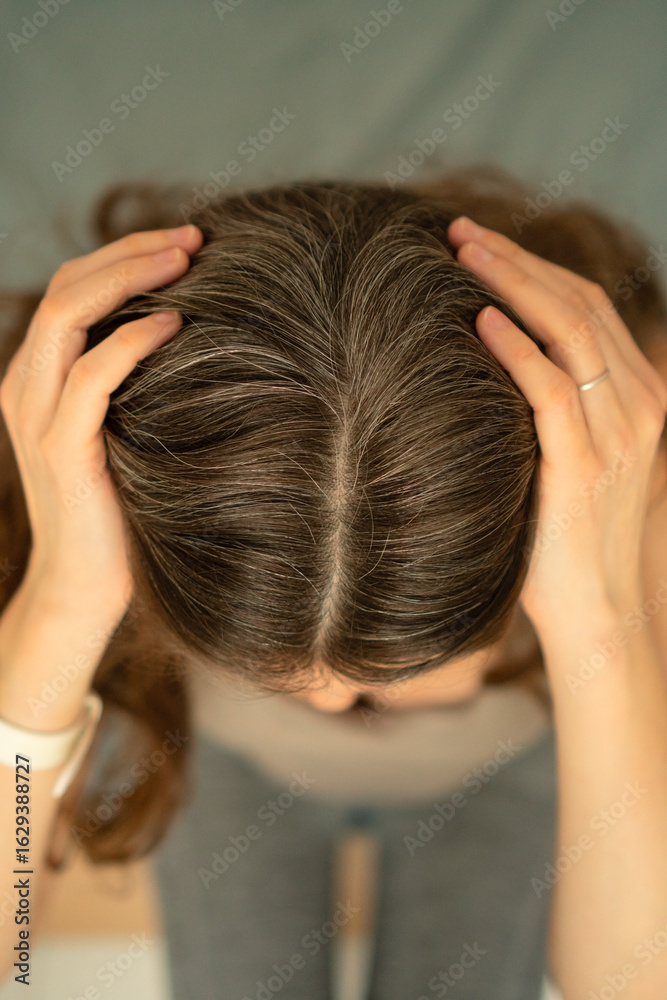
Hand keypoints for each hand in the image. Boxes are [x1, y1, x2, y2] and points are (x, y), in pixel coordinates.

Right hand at [0, 224, 202, 621]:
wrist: (85, 588)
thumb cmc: (121, 511)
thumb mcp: (125, 432)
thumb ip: (134, 386)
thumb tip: (198, 337)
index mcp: (37, 378)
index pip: (70, 290)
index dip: (122, 255)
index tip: (186, 241)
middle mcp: (25, 387)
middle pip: (66, 288)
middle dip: (129, 252)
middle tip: (193, 236)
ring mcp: (37, 416)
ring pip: (67, 316)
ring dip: (129, 277)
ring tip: (187, 259)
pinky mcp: (61, 447)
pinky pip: (92, 376)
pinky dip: (132, 341)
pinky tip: (176, 324)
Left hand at [447, 216, 666, 635]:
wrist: (597, 613)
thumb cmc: (568, 539)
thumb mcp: (575, 459)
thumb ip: (559, 409)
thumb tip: (496, 363)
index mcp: (641, 397)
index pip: (589, 308)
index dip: (537, 268)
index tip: (483, 244)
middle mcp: (640, 405)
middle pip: (580, 305)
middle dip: (519, 260)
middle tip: (461, 231)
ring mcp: (619, 434)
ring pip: (569, 332)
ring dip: (513, 283)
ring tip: (462, 253)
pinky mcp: (585, 466)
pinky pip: (552, 389)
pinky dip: (516, 349)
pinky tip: (479, 320)